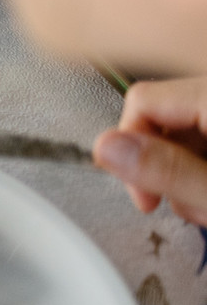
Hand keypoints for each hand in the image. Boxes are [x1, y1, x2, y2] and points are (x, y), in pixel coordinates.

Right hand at [95, 77, 206, 224]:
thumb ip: (168, 170)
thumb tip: (106, 147)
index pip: (142, 99)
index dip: (131, 148)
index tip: (145, 195)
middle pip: (160, 115)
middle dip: (160, 164)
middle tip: (178, 202)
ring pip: (181, 127)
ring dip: (181, 169)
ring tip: (203, 204)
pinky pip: (201, 130)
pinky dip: (200, 162)